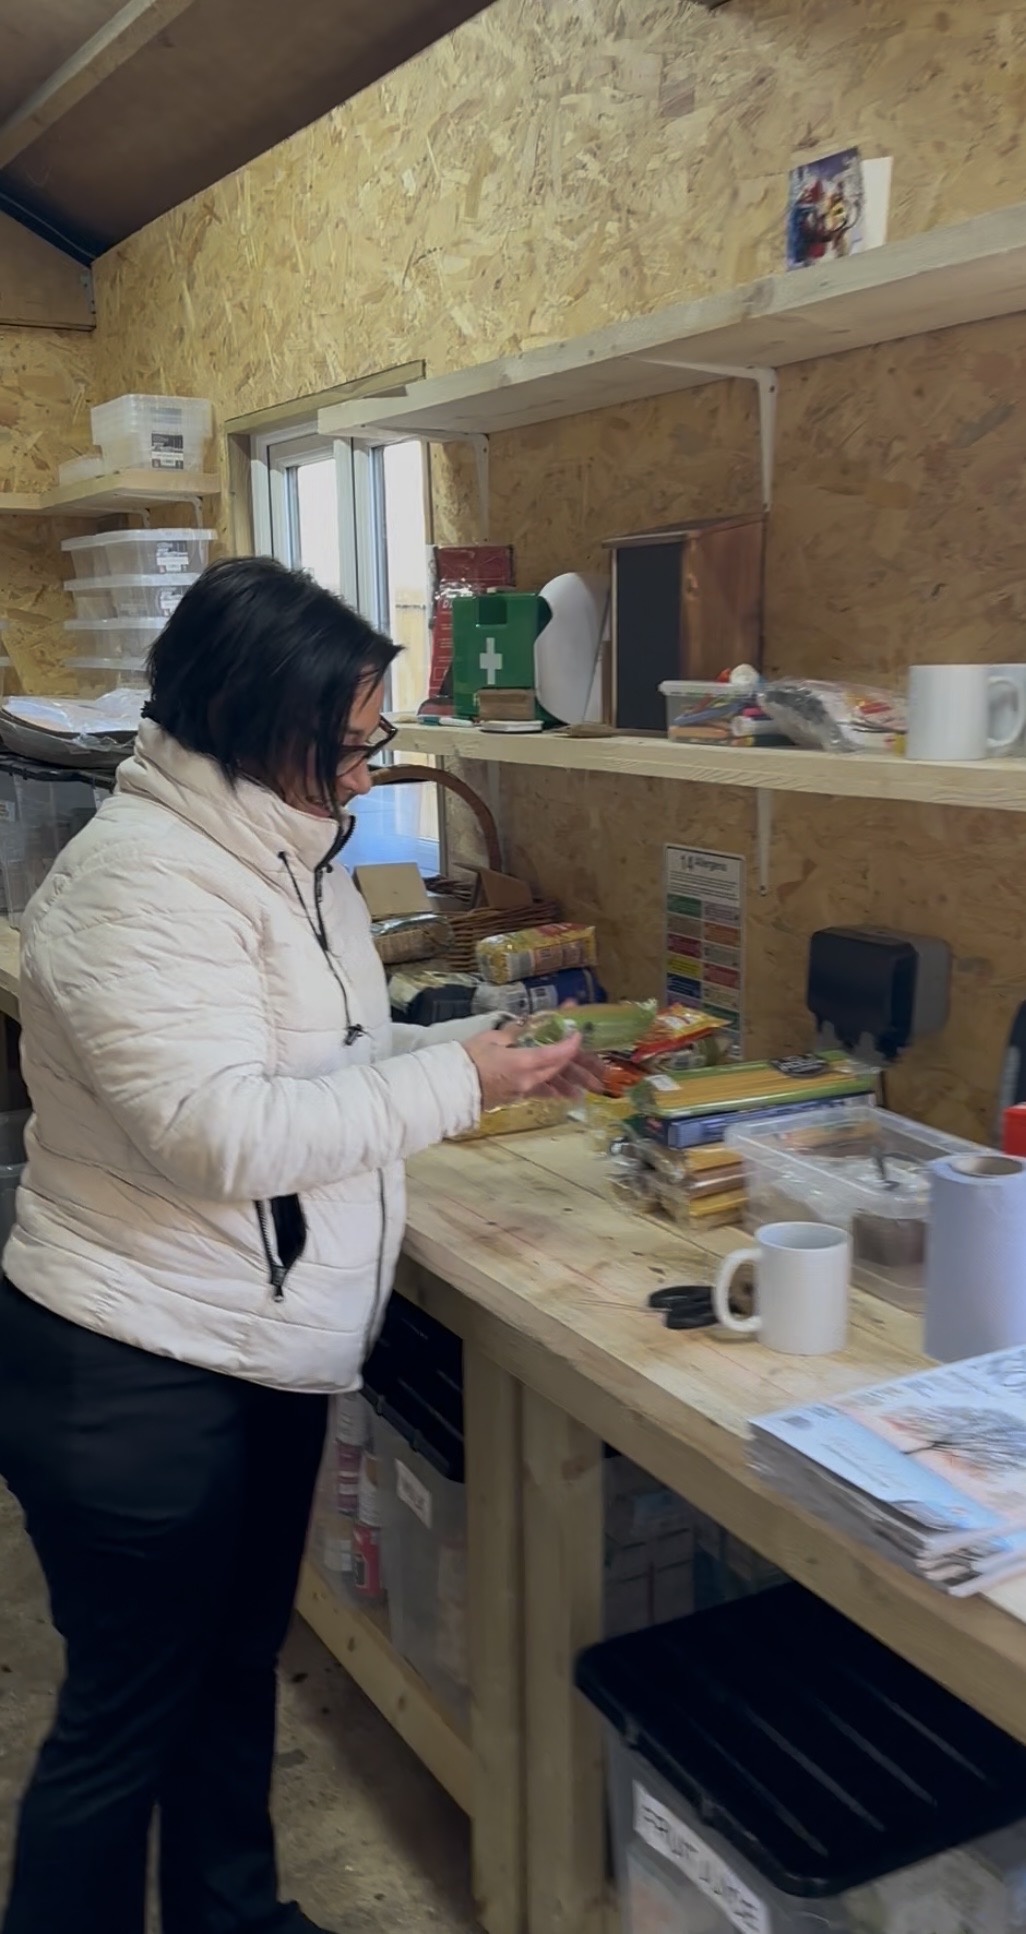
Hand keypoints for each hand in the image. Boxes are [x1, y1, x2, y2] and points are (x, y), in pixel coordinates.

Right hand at [464, 1024, 599, 1111]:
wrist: (449, 1087)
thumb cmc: (466, 1059)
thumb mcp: (490, 1038)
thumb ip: (513, 1032)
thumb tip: (526, 1025)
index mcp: (523, 1062)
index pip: (556, 1053)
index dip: (571, 1043)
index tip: (578, 1033)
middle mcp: (528, 1079)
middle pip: (557, 1068)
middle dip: (573, 1060)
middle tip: (586, 1055)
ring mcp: (522, 1091)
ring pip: (550, 1083)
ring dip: (569, 1082)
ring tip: (586, 1085)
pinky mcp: (514, 1097)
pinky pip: (539, 1091)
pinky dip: (552, 1090)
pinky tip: (562, 1093)